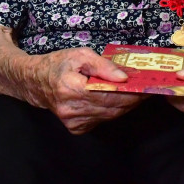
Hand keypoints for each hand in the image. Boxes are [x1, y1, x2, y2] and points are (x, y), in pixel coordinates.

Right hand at [29, 47, 144, 133]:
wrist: (36, 82)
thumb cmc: (58, 64)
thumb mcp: (80, 55)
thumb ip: (103, 66)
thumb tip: (124, 78)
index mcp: (71, 88)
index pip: (109, 94)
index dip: (131, 91)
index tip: (146, 86)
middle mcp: (71, 109)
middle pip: (112, 108)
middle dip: (132, 99)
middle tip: (147, 90)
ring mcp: (73, 122)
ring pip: (109, 116)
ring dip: (125, 106)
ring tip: (136, 94)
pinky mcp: (76, 128)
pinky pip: (101, 120)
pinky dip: (112, 111)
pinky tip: (117, 100)